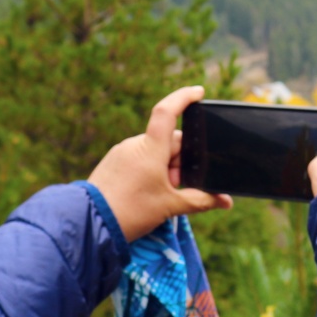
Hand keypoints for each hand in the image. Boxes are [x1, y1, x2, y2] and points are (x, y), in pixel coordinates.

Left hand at [89, 86, 232, 240]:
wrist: (90, 224)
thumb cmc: (131, 212)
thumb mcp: (170, 206)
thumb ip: (201, 201)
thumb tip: (226, 201)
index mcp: (150, 148)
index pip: (167, 111)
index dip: (184, 97)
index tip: (198, 92)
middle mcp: (134, 145)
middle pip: (168, 142)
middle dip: (180, 162)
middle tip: (179, 187)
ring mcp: (121, 153)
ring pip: (154, 152)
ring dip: (166, 169)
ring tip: (163, 195)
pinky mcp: (113, 163)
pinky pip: (139, 159)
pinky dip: (150, 171)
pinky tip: (148, 193)